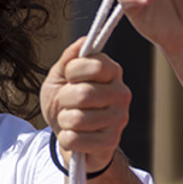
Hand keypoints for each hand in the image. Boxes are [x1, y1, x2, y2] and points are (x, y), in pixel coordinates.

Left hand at [41, 39, 130, 173]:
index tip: (70, 78)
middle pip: (83, 94)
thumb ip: (69, 58)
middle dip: (63, 99)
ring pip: (77, 119)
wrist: (70, 134)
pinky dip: (66, 139)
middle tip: (66, 103)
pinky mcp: (112, 141)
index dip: (71, 72)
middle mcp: (122, 93)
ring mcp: (119, 119)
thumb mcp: (60, 77)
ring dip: (63, 120)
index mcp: (112, 71)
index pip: (93, 64)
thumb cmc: (65, 102)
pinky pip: (76, 139)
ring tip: (70, 120)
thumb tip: (83, 41)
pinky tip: (74, 136)